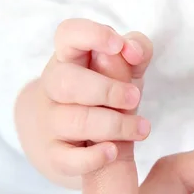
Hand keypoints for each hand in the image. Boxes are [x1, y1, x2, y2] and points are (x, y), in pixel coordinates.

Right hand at [16, 19, 152, 186]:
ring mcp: (51, 123)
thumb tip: (133, 50)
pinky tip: (113, 152)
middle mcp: (54, 87)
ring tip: (142, 129)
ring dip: (114, 125)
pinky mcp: (55, 155)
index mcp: (70, 58)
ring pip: (74, 121)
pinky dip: (93, 157)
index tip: (118, 45)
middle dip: (106, 89)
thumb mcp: (122, 68)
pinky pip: (68, 159)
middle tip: (135, 97)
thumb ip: (136, 50)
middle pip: (66, 82)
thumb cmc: (100, 94)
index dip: (91, 35)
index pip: (68, 34)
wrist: (66, 136)